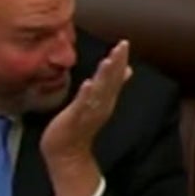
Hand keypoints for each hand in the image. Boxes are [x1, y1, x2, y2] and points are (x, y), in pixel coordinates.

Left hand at [39, 39, 132, 161]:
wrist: (67, 152)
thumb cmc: (80, 124)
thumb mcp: (99, 100)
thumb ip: (112, 84)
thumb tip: (127, 69)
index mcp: (106, 100)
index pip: (115, 77)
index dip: (120, 60)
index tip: (124, 43)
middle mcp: (101, 105)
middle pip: (111, 82)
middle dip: (116, 64)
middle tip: (122, 46)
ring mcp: (89, 113)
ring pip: (99, 92)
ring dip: (104, 77)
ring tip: (107, 60)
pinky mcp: (75, 120)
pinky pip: (82, 106)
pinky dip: (87, 95)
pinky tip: (88, 84)